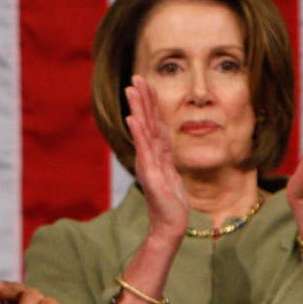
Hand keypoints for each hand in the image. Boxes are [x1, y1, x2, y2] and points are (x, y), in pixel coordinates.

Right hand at [126, 75, 188, 240]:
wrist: (170, 225)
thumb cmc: (171, 203)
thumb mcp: (171, 173)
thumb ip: (165, 155)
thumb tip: (162, 138)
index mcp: (156, 154)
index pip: (153, 123)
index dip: (150, 103)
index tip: (146, 83)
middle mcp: (149, 156)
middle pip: (145, 122)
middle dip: (141, 99)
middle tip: (135, 78)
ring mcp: (148, 163)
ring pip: (143, 131)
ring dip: (138, 109)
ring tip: (131, 90)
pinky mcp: (150, 173)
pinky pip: (144, 149)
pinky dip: (138, 133)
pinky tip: (133, 119)